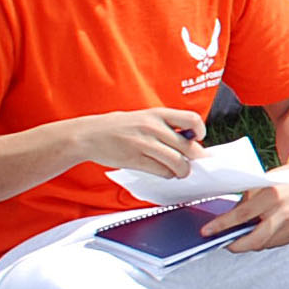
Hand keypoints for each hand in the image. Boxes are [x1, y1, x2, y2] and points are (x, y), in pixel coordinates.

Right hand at [81, 106, 207, 178]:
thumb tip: (191, 141)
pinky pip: (162, 171)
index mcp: (157, 114)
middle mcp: (153, 127)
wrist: (88, 135)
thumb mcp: (143, 117)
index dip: (200, 131)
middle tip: (191, 162)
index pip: (192, 119)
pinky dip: (168, 174)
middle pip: (189, 147)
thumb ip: (165, 126)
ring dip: (183, 170)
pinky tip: (164, 172)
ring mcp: (144, 144)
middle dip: (194, 158)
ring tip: (180, 171)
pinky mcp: (135, 159)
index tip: (198, 139)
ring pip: (178, 162)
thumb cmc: (118, 127)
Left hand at [205, 153, 288, 252]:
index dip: (221, 225)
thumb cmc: (283, 181)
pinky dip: (264, 241)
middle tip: (223, 242)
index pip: (242, 215)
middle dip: (235, 245)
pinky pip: (274, 243)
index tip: (206, 232)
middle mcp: (285, 212)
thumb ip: (245, 203)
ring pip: (263, 244)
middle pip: (255, 239)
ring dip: (249, 242)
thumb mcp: (260, 184)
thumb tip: (225, 222)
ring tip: (240, 236)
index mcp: (273, 195)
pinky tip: (260, 233)